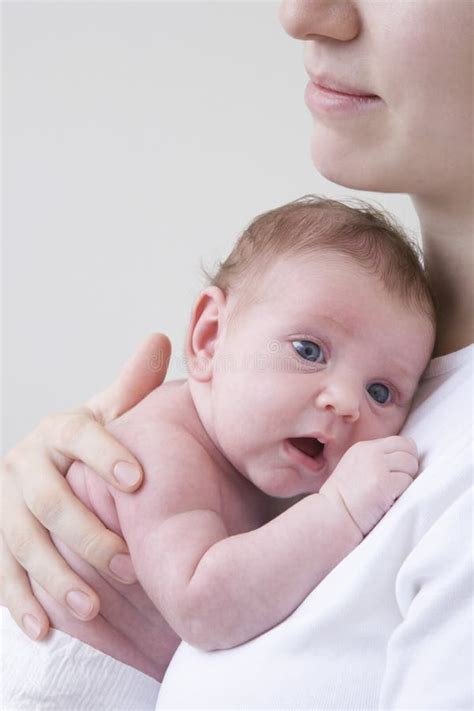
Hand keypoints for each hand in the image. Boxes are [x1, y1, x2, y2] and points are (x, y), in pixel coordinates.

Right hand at [0, 333, 170, 639]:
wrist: (42, 465)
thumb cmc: (88, 443)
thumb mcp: (106, 414)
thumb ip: (131, 387)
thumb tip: (161, 336)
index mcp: (59, 429)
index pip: (77, 434)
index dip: (104, 454)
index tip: (137, 481)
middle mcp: (26, 463)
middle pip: (48, 498)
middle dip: (86, 533)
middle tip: (129, 565)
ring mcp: (6, 503)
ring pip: (22, 541)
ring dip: (53, 576)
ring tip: (89, 608)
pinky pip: (0, 572)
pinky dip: (19, 603)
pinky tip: (44, 630)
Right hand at [319, 436, 417, 535]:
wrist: (333, 516)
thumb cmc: (346, 500)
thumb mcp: (356, 469)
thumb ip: (377, 460)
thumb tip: (408, 460)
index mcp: (364, 447)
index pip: (400, 442)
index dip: (405, 457)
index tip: (396, 473)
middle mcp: (371, 452)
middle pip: (409, 449)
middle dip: (408, 467)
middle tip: (395, 485)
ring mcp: (377, 465)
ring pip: (411, 464)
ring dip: (406, 481)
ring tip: (389, 493)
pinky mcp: (383, 481)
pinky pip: (408, 481)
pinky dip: (402, 493)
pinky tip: (387, 500)